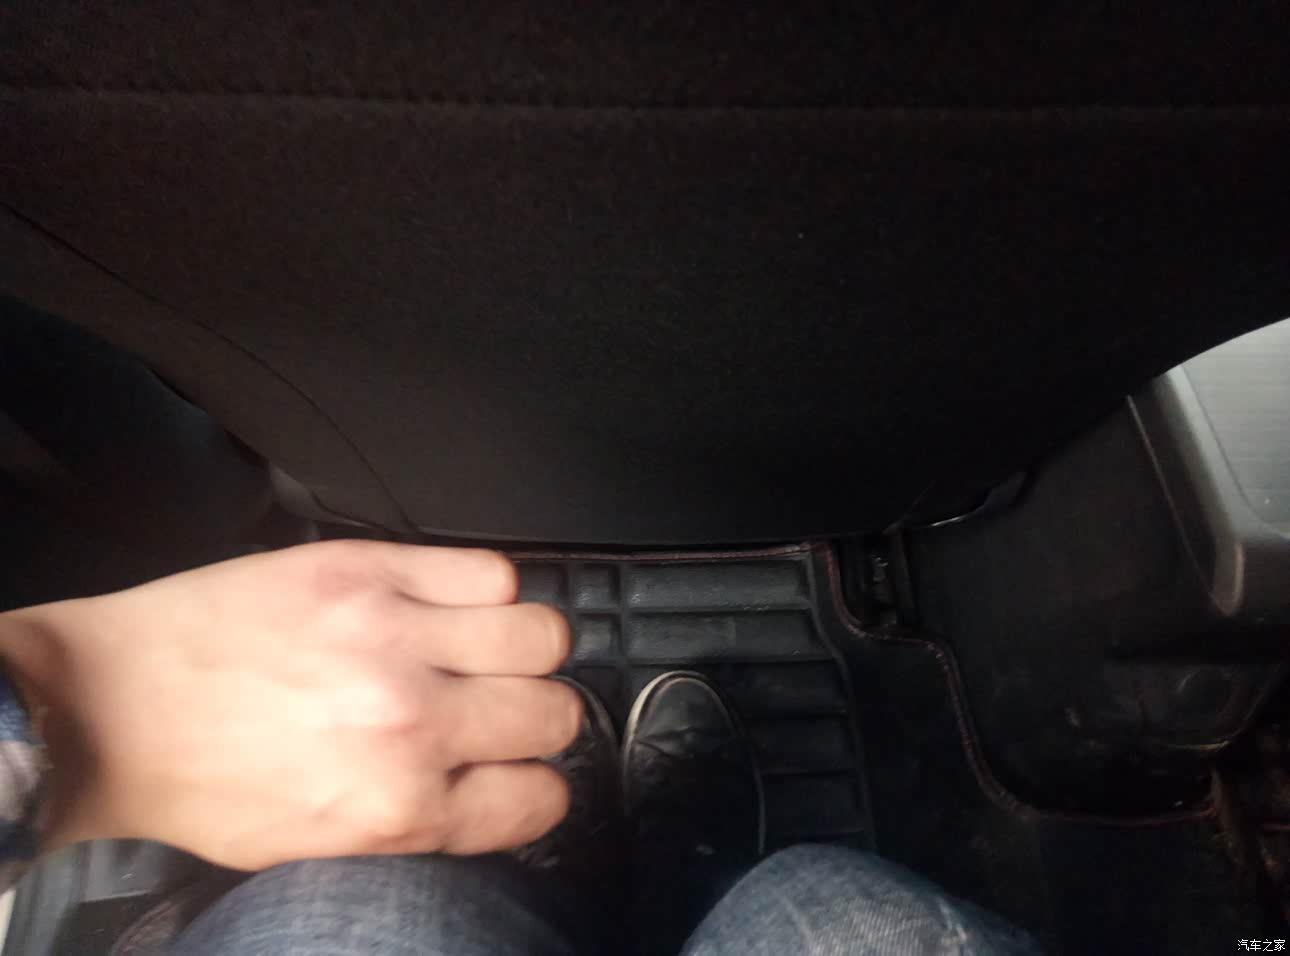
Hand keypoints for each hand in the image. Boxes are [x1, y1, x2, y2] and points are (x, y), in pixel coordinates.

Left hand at [0, 540, 578, 868]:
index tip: (516, 770)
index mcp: (397, 811)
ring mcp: (392, 635)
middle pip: (556, 712)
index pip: (541, 798)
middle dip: (536, 717)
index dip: (533, 784)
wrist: (109, 707)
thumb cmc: (200, 783)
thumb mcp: (316, 848)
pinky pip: (488, 570)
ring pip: (542, 632)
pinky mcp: (366, 570)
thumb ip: (419, 826)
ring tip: (478, 651)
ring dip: (522, 650)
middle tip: (496, 709)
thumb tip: (491, 789)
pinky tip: (445, 606)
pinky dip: (482, 590)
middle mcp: (410, 723)